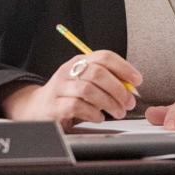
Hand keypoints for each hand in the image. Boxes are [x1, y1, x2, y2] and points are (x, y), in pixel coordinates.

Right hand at [0, 51, 141, 128]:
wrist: (36, 108)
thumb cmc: (68, 96)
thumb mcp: (86, 82)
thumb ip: (107, 82)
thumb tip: (132, 88)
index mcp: (79, 61)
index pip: (104, 56)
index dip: (124, 67)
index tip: (137, 80)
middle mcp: (68, 71)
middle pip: (97, 73)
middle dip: (118, 89)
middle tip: (128, 103)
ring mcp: (59, 88)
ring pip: (88, 90)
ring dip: (108, 103)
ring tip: (117, 112)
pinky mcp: (53, 106)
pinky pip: (76, 106)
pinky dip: (93, 113)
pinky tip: (99, 117)